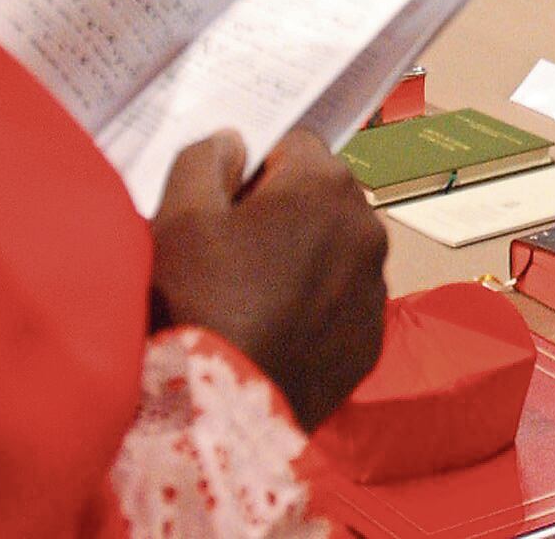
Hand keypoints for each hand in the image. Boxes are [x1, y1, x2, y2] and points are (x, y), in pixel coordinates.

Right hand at [150, 130, 388, 430]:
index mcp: (325, 185)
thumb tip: (234, 142)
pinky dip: (316, 309)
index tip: (225, 208)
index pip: (294, 144)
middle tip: (233, 256)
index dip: (254, 171)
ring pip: (336, 251)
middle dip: (284, 213)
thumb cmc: (196, 301)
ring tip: (251, 299)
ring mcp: (374, 289)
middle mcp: (366, 228)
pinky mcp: (370, 341)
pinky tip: (274, 332)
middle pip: (321, 198)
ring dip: (304, 261)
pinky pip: (343, 305)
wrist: (217, 411)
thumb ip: (205, 157)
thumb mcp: (180, 214)